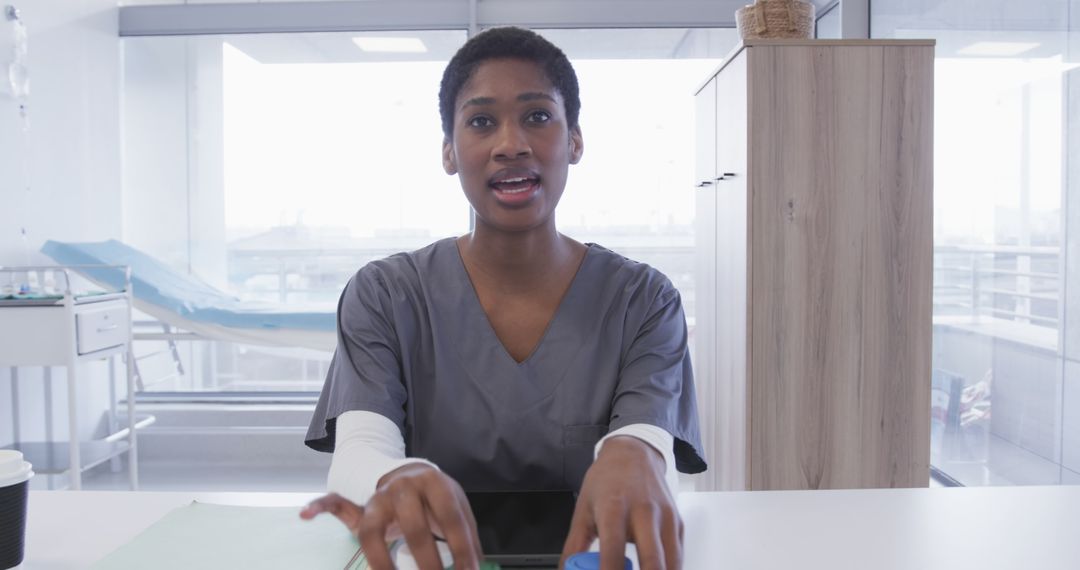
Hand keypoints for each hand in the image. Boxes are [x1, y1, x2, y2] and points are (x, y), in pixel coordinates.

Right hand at [300, 463, 482, 569]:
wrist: (410, 474)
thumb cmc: (436, 500)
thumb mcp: (456, 509)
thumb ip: (466, 539)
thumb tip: (475, 569)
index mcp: (433, 483)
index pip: (450, 518)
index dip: (461, 548)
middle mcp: (403, 487)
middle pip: (413, 526)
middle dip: (427, 561)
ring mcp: (378, 497)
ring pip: (373, 529)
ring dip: (382, 562)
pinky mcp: (358, 507)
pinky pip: (334, 503)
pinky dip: (318, 507)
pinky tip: (306, 514)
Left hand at [560, 436, 682, 569]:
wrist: (634, 453)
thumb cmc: (607, 481)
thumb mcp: (583, 509)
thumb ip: (575, 546)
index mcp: (614, 509)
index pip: (613, 554)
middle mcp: (644, 513)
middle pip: (652, 563)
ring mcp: (666, 518)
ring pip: (671, 564)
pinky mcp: (679, 523)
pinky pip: (678, 558)